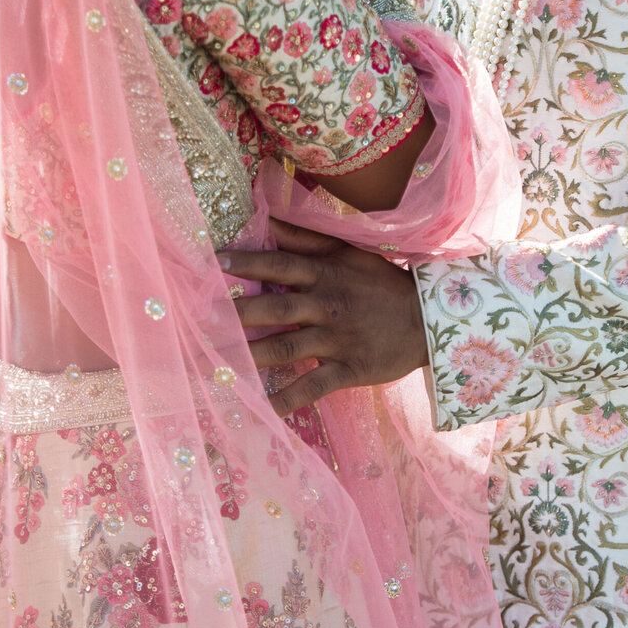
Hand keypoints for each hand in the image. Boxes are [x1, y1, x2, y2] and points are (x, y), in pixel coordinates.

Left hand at [224, 219, 428, 415]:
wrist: (428, 318)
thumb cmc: (381, 283)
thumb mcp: (349, 252)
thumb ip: (307, 239)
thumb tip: (268, 219)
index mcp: (326, 274)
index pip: (280, 263)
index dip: (247, 261)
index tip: (214, 262)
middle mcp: (327, 305)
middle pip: (275, 306)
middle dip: (237, 314)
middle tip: (199, 320)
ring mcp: (337, 340)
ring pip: (287, 347)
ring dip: (250, 356)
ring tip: (215, 364)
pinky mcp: (349, 369)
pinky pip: (313, 386)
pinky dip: (286, 398)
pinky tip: (259, 408)